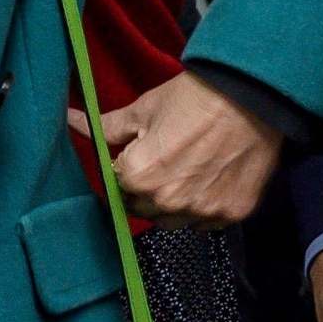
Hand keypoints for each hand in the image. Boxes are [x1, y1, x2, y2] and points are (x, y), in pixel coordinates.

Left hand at [68, 71, 279, 226]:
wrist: (250, 98)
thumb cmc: (190, 100)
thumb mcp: (142, 110)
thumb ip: (104, 127)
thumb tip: (72, 121)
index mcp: (139, 177)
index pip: (117, 187)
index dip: (123, 170)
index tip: (136, 156)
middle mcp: (169, 202)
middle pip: (142, 208)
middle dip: (144, 189)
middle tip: (161, 162)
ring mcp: (203, 211)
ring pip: (173, 221)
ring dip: (171, 204)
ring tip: (184, 171)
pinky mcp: (232, 214)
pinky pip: (205, 223)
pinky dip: (202, 208)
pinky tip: (206, 181)